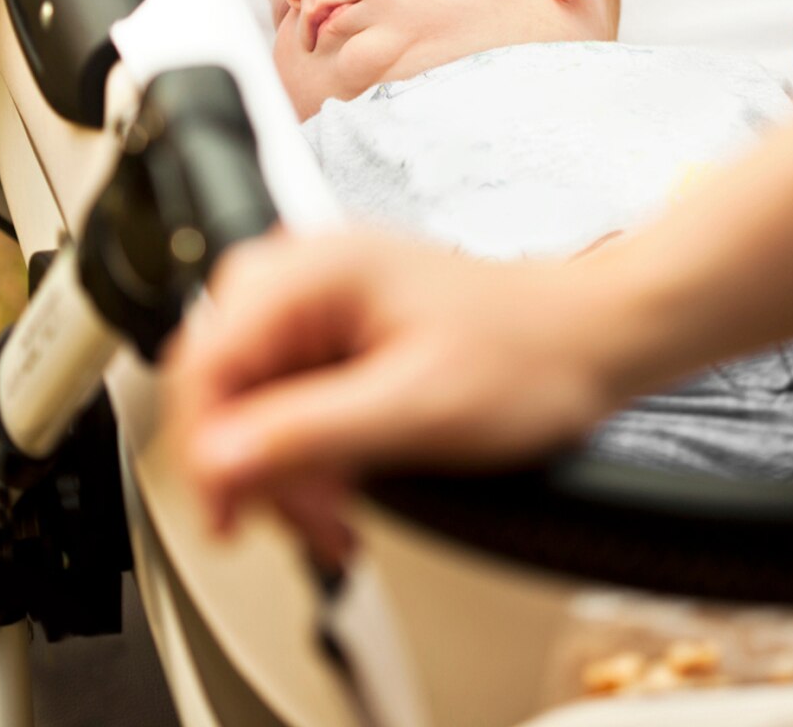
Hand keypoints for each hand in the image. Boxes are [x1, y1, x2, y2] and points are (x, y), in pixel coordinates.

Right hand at [166, 226, 623, 559]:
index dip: (204, 449)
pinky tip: (342, 488)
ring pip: (250, 397)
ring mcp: (322, 302)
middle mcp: (307, 275)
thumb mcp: (416, 409)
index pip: (207, 361)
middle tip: (302, 519)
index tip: (227, 516)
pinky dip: (305, 451)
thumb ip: (308, 433)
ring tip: (334, 515)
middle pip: (221, 381)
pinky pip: (288, 398)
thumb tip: (215, 461)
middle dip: (250, 463)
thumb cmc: (529, 354)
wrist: (588, 339)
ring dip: (280, 467)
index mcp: (314, 273)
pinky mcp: (340, 331)